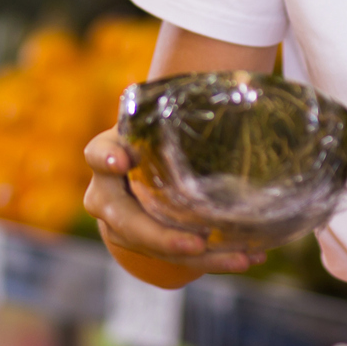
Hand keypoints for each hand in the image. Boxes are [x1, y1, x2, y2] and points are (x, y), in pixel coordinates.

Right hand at [83, 128, 262, 281]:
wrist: (144, 163)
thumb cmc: (162, 133)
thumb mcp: (166, 118)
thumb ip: (185, 110)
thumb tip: (244, 85)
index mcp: (109, 151)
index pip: (98, 153)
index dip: (106, 158)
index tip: (120, 162)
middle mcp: (105, 191)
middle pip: (122, 218)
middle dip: (160, 236)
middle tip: (196, 241)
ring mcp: (119, 222)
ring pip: (151, 246)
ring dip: (198, 257)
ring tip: (243, 257)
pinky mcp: (141, 244)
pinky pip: (173, 259)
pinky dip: (213, 260)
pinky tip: (249, 257)